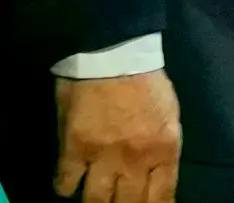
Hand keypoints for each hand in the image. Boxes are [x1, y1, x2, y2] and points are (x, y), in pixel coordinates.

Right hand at [53, 69, 180, 202]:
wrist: (112, 47)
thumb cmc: (144, 78)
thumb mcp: (168, 115)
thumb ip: (163, 150)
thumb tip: (157, 175)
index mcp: (164, 151)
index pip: (162, 200)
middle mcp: (135, 161)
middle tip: (116, 201)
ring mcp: (103, 157)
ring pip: (97, 202)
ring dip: (95, 202)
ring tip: (93, 197)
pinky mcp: (74, 147)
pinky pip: (66, 183)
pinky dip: (65, 187)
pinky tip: (67, 182)